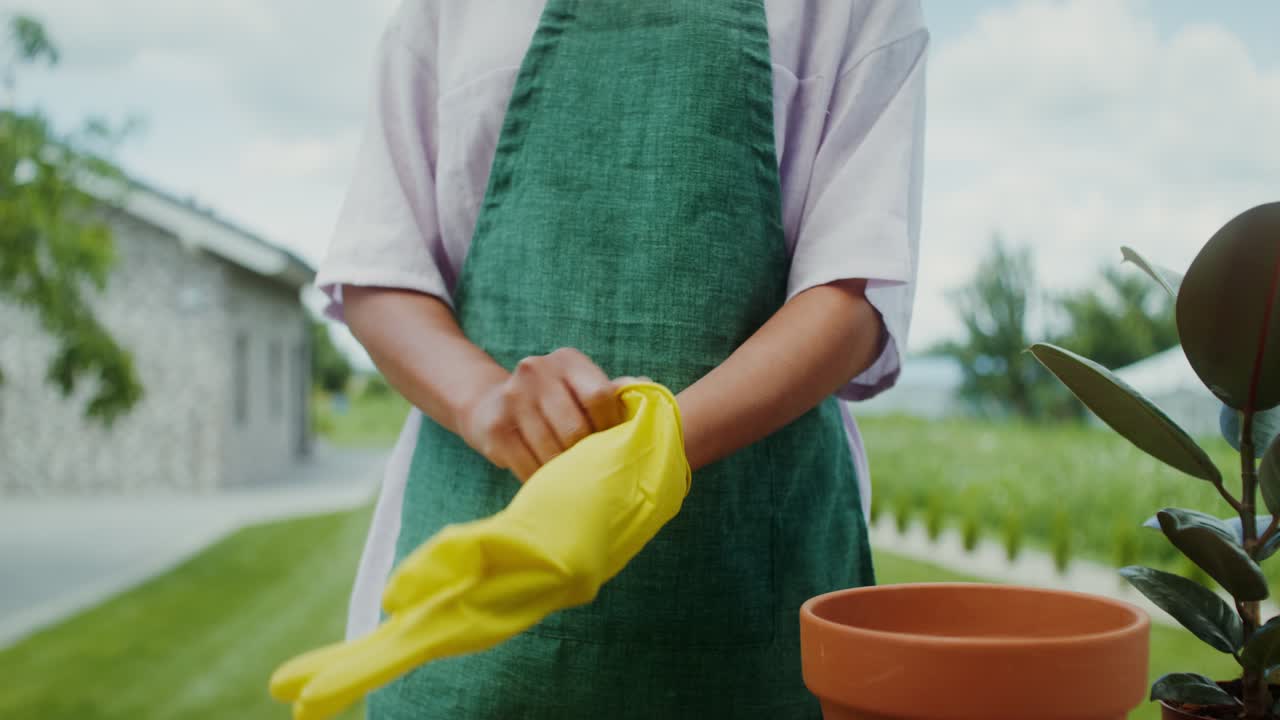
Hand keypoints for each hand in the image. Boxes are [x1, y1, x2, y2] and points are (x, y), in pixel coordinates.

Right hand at [458, 348, 638, 480]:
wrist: (490, 405)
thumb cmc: (553, 403)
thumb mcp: (580, 387)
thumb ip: (614, 391)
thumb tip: (648, 387)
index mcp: (567, 360)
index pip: (599, 396)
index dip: (610, 427)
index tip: (613, 445)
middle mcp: (536, 370)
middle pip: (575, 428)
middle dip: (587, 455)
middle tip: (593, 470)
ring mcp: (512, 397)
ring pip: (551, 450)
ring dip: (566, 472)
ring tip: (574, 480)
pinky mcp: (494, 426)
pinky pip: (527, 464)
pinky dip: (542, 479)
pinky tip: (549, 482)